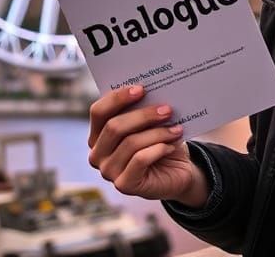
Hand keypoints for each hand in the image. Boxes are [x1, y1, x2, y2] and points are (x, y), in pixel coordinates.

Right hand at [87, 86, 208, 204]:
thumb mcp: (151, 124)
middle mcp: (97, 154)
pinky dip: (158, 149)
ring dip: (157, 133)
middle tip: (167, 109)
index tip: (141, 89)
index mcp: (98, 134)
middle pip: (114, 127)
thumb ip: (144, 109)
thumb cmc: (160, 142)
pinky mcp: (124, 185)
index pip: (98, 112)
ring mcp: (108, 172)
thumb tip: (153, 91)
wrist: (176, 172)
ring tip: (176, 128)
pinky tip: (171, 146)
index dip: (117, 98)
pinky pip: (140, 159)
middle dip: (143, 115)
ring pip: (130, 143)